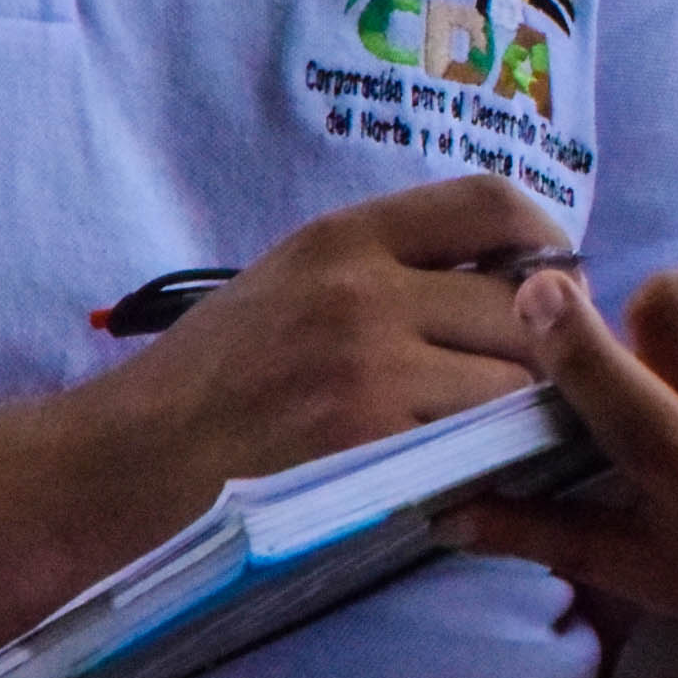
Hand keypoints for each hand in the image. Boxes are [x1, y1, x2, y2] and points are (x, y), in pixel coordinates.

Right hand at [72, 176, 554, 533]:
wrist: (119, 469)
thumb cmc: (205, 382)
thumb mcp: (287, 284)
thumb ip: (385, 270)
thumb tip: (504, 279)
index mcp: (343, 236)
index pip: (492, 202)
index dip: (549, 243)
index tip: (558, 286)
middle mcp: (362, 287)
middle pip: (528, 299)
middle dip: (551, 345)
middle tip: (546, 385)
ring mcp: (367, 364)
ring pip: (516, 379)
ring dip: (528, 413)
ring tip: (512, 436)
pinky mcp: (367, 441)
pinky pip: (477, 444)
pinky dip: (490, 461)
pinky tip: (474, 475)